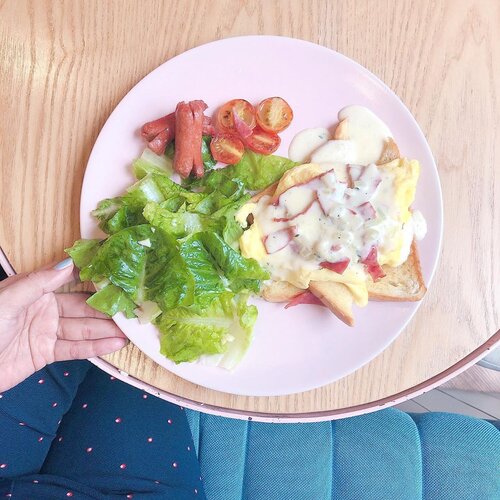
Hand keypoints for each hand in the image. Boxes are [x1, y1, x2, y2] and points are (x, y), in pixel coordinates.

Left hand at [0, 258, 127, 391]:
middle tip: (131, 308)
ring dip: (106, 330)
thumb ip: (39, 283)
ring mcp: (46, 331)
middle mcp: (45, 308)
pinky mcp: (46, 353)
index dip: (93, 277)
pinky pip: (74, 349)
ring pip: (82, 328)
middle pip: (81, 307)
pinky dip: (95, 347)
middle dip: (106, 308)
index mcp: (35, 289)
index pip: (70, 280)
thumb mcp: (8, 300)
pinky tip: (114, 344)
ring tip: (130, 329)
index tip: (118, 274)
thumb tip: (70, 264)